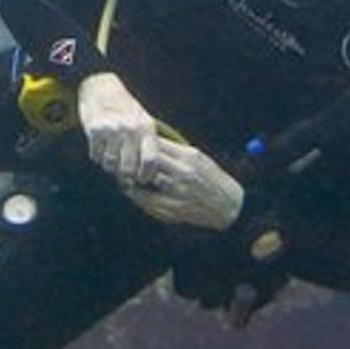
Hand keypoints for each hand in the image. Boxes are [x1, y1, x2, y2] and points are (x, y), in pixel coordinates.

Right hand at [78, 73, 161, 188]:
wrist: (101, 86)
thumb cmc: (125, 108)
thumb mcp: (143, 121)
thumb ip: (146, 145)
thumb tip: (144, 176)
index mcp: (146, 128)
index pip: (150, 160)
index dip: (146, 175)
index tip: (141, 178)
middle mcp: (130, 129)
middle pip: (128, 167)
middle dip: (125, 175)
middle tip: (122, 173)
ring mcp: (112, 129)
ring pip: (110, 164)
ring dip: (109, 166)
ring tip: (110, 157)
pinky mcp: (94, 129)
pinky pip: (95, 155)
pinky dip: (97, 156)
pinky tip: (100, 148)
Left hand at [119, 138, 244, 230]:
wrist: (228, 206)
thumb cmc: (211, 178)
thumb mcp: (198, 157)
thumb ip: (175, 150)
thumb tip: (149, 140)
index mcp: (189, 156)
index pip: (156, 143)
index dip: (140, 142)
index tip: (130, 143)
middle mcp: (183, 173)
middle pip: (147, 159)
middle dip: (133, 158)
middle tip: (121, 157)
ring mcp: (178, 191)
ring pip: (144, 179)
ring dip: (130, 175)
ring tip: (123, 173)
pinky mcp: (174, 208)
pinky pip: (146, 199)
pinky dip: (134, 193)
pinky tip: (129, 189)